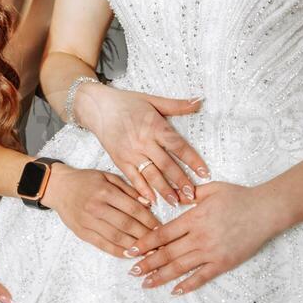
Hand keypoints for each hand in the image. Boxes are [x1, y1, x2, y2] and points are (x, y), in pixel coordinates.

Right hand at [41, 164, 161, 256]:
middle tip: (159, 242)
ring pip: (116, 237)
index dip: (149, 220)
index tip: (161, 227)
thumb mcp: (108, 177)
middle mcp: (97, 207)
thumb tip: (148, 203)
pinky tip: (130, 254)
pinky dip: (118, 251)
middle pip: (127, 225)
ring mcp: (88, 222)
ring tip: (149, 251)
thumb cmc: (86, 180)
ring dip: (135, 246)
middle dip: (146, 235)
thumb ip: (128, 189)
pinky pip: (103, 245)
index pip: (133, 209)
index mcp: (105, 192)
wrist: (59, 187)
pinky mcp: (82, 233)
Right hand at [77, 83, 209, 205]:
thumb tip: (199, 101)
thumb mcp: (153, 100)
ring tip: (176, 202)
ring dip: (164, 189)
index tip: (205, 173)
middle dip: (180, 181)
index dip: (192, 160)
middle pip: (166, 164)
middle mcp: (144, 141)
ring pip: (151, 174)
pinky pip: (133, 178)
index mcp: (155, 126)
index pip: (178, 146)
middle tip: (193, 196)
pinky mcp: (119, 160)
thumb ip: (177, 105)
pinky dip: (142, 190)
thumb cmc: (127, 102)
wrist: (98, 106)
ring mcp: (131, 153)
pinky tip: (152, 201)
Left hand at [125, 181, 272, 294]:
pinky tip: (175, 291)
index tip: (130, 250)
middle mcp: (199, 237)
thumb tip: (173, 197)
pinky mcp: (224, 263)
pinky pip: (202, 277)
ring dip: (161, 276)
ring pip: (180, 267)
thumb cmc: (239, 197)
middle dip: (147, 263)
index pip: (162, 234)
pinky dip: (187, 285)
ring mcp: (211, 252)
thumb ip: (190, 194)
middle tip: (131, 271)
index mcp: (194, 218)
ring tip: (146, 283)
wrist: (266, 210)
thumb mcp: (212, 189)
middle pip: (167, 253)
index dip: (144, 243)